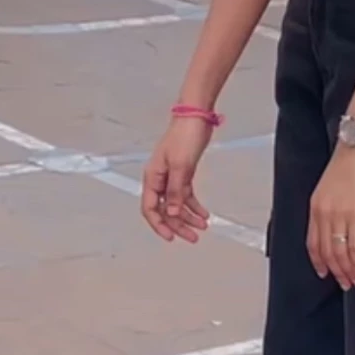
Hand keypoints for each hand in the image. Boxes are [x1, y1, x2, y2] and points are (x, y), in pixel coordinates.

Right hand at [140, 119, 211, 243]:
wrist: (197, 117)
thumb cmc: (185, 135)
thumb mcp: (181, 165)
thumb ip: (175, 191)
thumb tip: (171, 211)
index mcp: (153, 177)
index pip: (150, 208)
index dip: (159, 224)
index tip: (171, 237)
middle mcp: (160, 179)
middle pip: (165, 209)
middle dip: (178, 225)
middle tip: (192, 237)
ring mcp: (171, 177)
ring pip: (176, 204)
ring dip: (188, 216)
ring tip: (202, 227)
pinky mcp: (183, 173)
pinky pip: (185, 195)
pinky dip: (194, 205)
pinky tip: (203, 214)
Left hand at [308, 142, 354, 288]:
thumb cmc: (348, 161)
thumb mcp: (329, 185)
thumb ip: (329, 205)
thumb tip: (336, 224)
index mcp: (315, 206)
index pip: (312, 242)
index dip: (318, 261)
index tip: (324, 273)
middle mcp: (323, 213)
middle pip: (326, 251)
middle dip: (334, 270)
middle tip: (343, 283)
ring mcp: (339, 214)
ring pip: (339, 252)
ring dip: (346, 270)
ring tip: (353, 281)